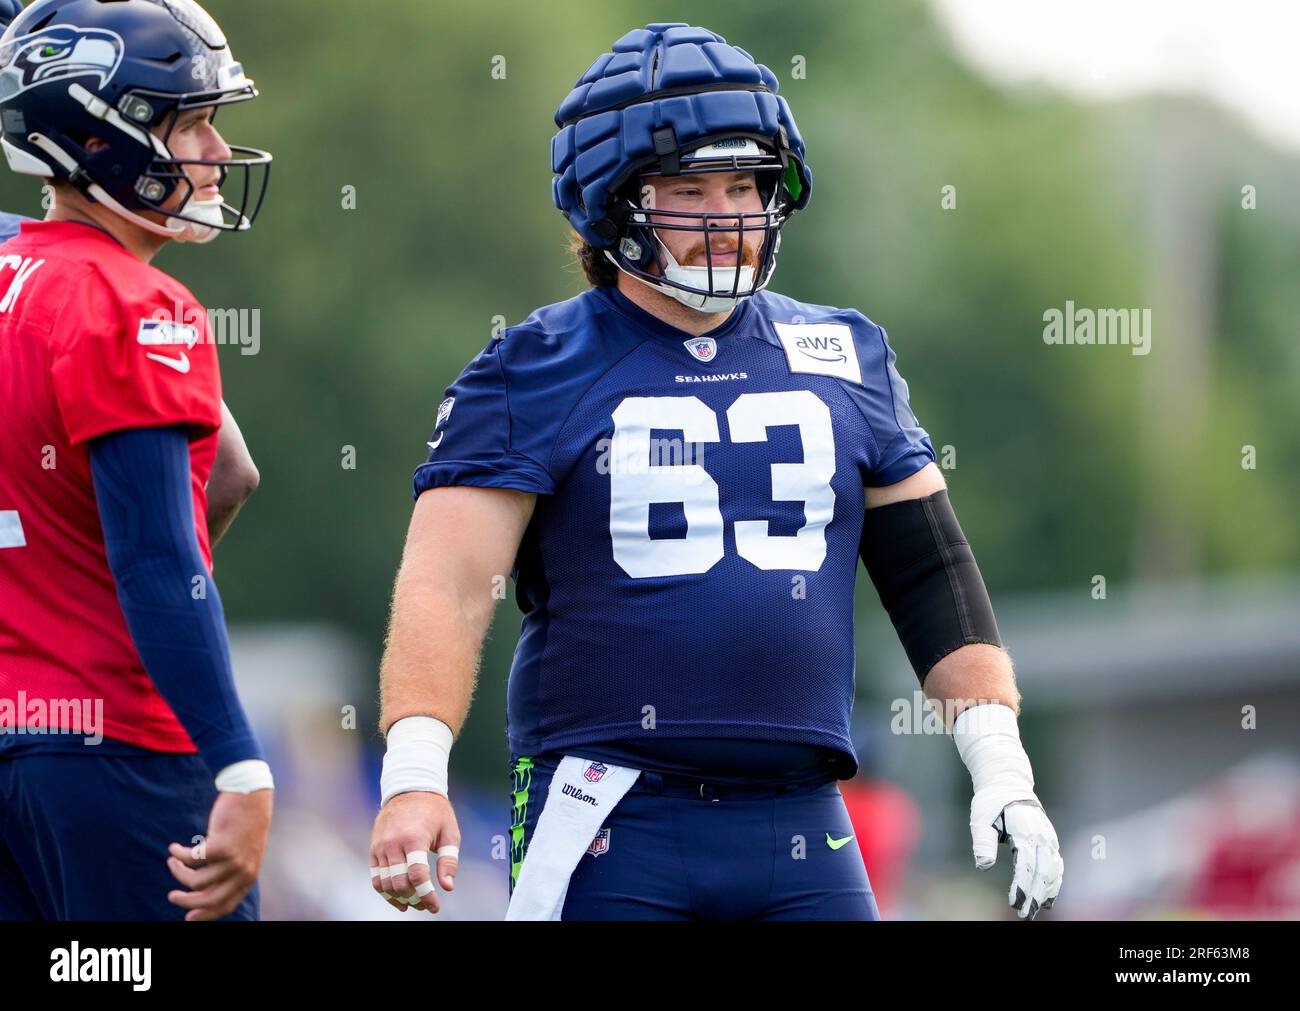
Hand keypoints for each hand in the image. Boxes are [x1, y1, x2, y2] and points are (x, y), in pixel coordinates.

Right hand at [167, 789, 272, 920]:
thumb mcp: (241, 853)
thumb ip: (228, 872)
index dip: (205, 914)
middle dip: (186, 901)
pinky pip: (191, 859)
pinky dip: (178, 855)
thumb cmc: (243, 824)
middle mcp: (243, 872)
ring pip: (195, 881)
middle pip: (209, 899)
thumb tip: (201, 891)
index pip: (226, 905)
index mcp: (248, 876)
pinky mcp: (222, 846)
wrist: (252, 795)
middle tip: (172, 896)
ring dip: (178, 872)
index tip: (188, 918)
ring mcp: (234, 860)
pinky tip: (173, 848)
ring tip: (172, 861)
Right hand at [369, 791, 459, 914]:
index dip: (426, 896)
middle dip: (414, 899)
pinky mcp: (374, 848)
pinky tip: (398, 898)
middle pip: (399, 883)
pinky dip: (385, 891)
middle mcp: (394, 843)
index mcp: (414, 838)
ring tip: (413, 904)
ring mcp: (381, 846)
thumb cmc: (435, 811)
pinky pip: (376, 876)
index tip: (435, 907)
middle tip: (426, 905)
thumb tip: (448, 887)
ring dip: (399, 899)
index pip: (417, 876)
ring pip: (385, 883)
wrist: (410, 788)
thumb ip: (448, 860)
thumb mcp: (449, 832)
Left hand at [970, 793, 1062, 919]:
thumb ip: (983, 841)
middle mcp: (1041, 836)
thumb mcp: (981, 817)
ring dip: (1046, 893)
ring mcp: (1048, 838)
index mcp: (1024, 830)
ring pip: (1054, 871)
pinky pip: (1057, 865)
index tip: (1015, 903)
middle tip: (1025, 914)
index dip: (1022, 886)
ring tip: (1035, 910)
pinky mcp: (1050, 841)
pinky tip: (1048, 898)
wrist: (1008, 782)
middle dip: (1035, 896)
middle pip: (1043, 872)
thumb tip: (983, 864)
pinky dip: (1055, 883)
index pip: (1026, 864)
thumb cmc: (991, 801)